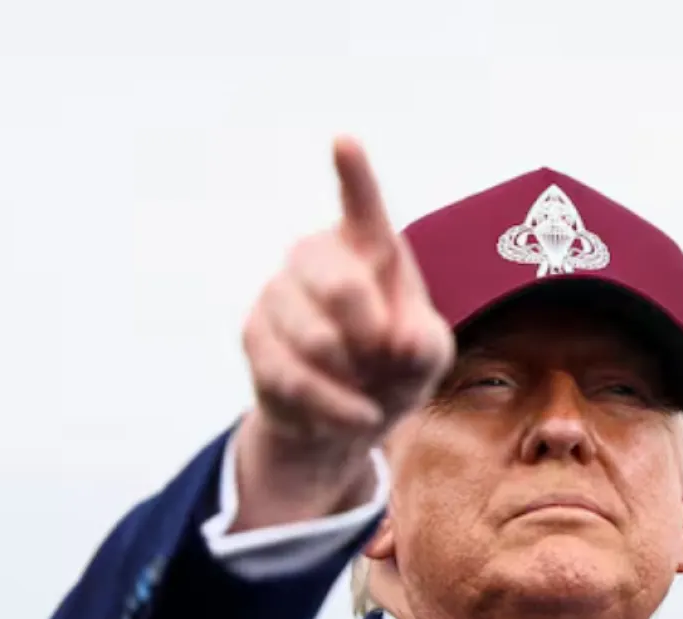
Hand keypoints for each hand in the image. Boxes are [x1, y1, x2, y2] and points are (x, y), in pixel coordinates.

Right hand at [232, 137, 454, 529]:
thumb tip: (398, 341)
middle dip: (370, 332)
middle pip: (340, 284)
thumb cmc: (395, 365)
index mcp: (367, 245)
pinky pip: (294, 378)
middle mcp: (316, 256)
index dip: (354, 174)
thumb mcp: (428, 356)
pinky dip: (333, 406)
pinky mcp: (254, 337)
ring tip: (365, 388)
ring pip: (313, 340)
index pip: (362, 204)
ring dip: (350, 378)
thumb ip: (426, 343)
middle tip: (383, 354)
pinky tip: (352, 413)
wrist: (344, 413)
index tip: (344, 141)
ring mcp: (278, 293)